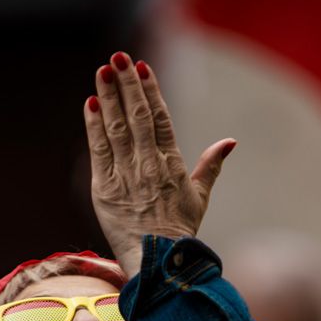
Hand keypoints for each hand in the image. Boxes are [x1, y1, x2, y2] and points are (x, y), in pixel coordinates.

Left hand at [84, 52, 235, 277]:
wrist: (158, 262)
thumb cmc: (179, 232)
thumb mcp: (200, 197)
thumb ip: (211, 166)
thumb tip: (229, 142)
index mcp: (172, 164)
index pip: (160, 119)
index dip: (150, 91)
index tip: (141, 67)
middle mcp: (149, 165)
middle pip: (137, 116)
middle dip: (127, 85)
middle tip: (118, 58)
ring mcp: (126, 176)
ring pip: (117, 129)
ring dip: (109, 98)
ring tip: (102, 71)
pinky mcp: (105, 190)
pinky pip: (99, 152)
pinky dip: (94, 127)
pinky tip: (91, 105)